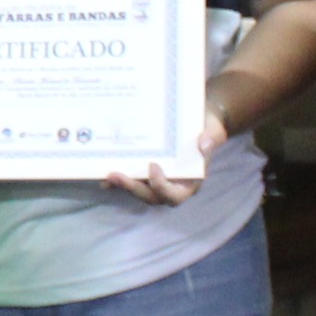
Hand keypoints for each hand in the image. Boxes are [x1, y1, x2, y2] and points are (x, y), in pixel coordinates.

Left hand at [105, 115, 226, 207]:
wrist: (198, 119)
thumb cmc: (207, 127)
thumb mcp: (213, 130)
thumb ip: (211, 138)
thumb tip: (204, 145)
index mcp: (189, 182)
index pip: (174, 195)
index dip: (161, 186)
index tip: (153, 166)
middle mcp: (172, 185)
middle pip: (151, 196)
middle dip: (133, 188)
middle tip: (116, 176)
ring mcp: (157, 180)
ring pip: (139, 190)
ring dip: (123, 185)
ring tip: (107, 176)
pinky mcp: (146, 171)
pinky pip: (132, 179)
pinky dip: (118, 179)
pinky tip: (102, 174)